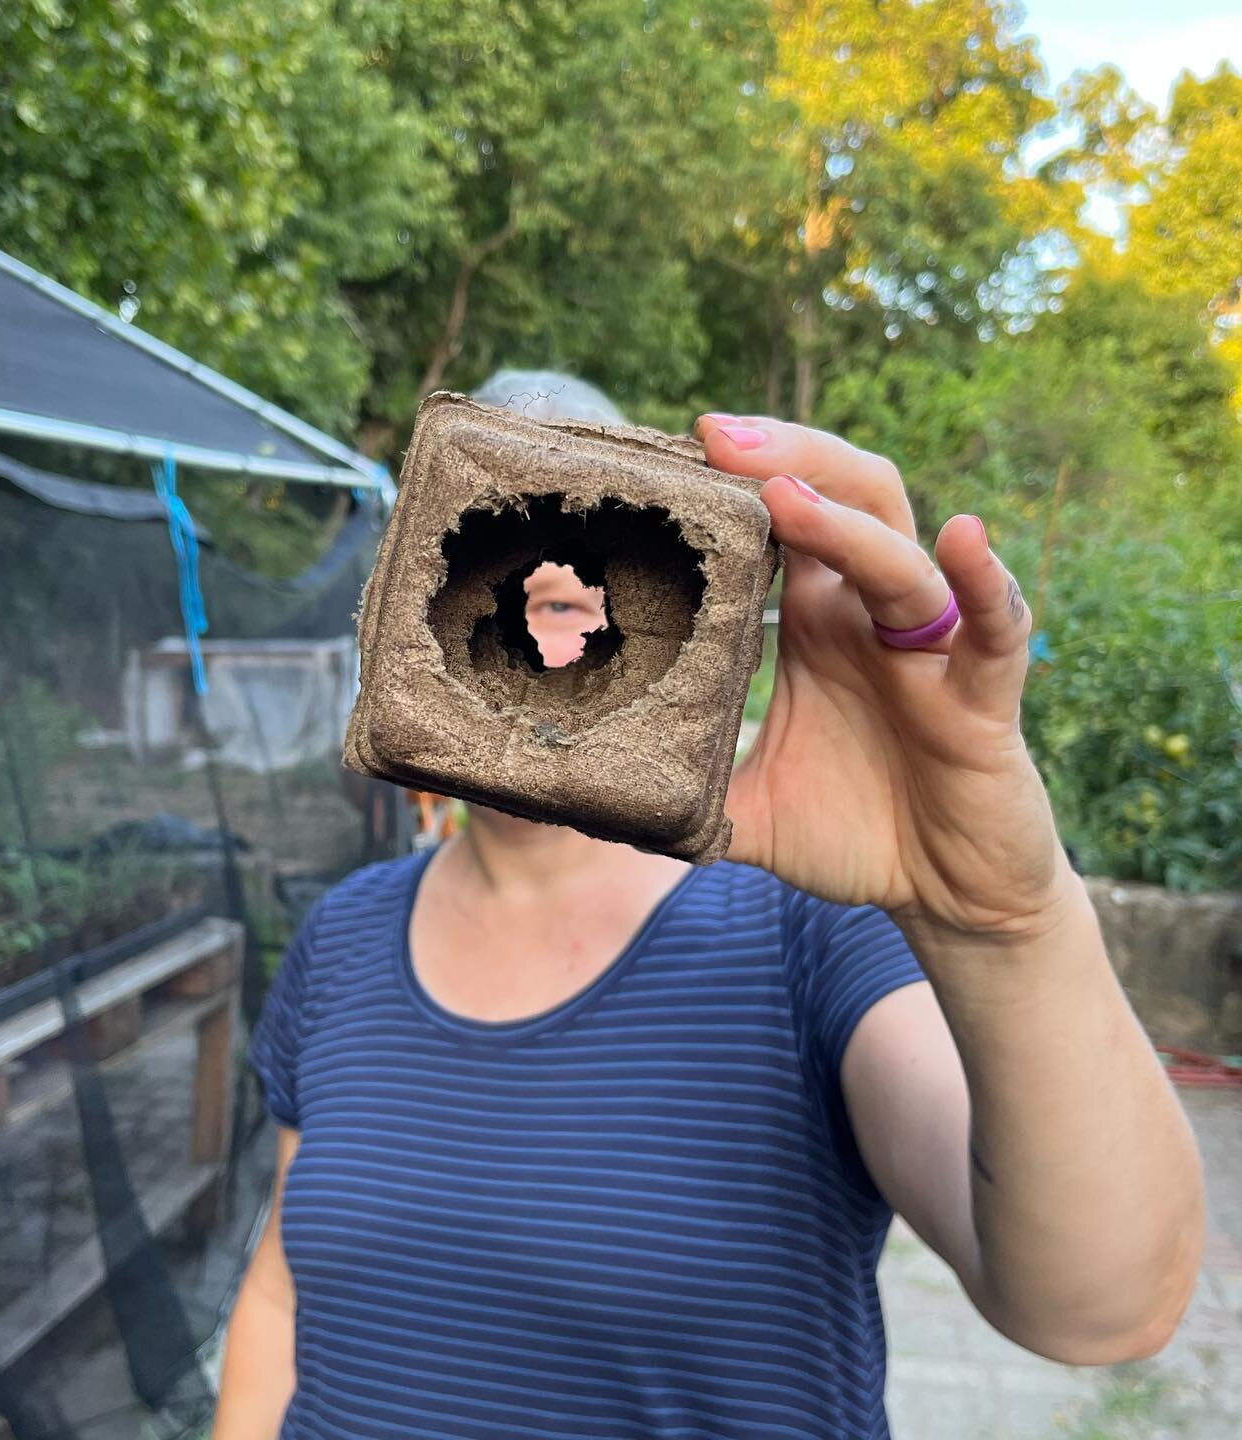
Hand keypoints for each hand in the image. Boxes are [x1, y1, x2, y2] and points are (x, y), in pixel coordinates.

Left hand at [698, 414, 1073, 939]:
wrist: (945, 893)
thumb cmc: (852, 832)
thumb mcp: (749, 809)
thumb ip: (684, 791)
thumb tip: (589, 801)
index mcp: (816, 624)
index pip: (781, 525)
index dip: (735, 484)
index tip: (670, 453)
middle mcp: (869, 619)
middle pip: (843, 500)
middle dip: (785, 460)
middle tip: (712, 435)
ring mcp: (928, 649)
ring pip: (898, 554)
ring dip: (842, 520)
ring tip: (781, 493)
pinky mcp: (983, 696)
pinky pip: (995, 627)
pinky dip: (984, 581)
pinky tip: (962, 536)